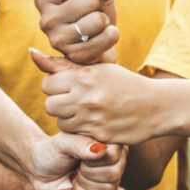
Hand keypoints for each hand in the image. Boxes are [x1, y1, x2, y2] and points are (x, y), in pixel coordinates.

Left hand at [28, 133, 118, 189]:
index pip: (113, 156)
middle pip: (114, 174)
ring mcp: (112, 178)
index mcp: (110, 142)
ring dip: (85, 184)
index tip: (78, 155)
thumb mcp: (63, 143)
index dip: (92, 160)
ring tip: (75, 175)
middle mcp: (116, 159)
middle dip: (88, 173)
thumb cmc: (52, 152)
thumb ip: (81, 144)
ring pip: (108, 189)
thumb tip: (102, 150)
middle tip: (76, 167)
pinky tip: (76, 186)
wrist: (41, 172)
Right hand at [35, 0, 120, 63]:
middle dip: (99, 2)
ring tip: (96, 22)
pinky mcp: (74, 56)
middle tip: (92, 10)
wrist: (99, 38)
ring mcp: (58, 40)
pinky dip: (111, 34)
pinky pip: (106, 37)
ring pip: (98, 20)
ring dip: (105, 19)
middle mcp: (46, 19)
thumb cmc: (95, 7)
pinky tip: (102, 35)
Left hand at [35, 51, 158, 144]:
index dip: (57, 87)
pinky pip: (75, 136)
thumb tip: (31, 53)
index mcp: (85, 76)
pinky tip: (94, 124)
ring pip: (60, 122)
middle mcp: (87, 96)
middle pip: (50, 105)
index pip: (47, 84)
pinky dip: (81, 132)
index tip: (70, 87)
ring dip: (69, 119)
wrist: (157, 107)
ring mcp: (92, 118)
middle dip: (59, 104)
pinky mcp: (98, 136)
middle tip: (75, 102)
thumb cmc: (124, 84)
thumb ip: (63, 64)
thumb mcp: (98, 68)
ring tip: (86, 113)